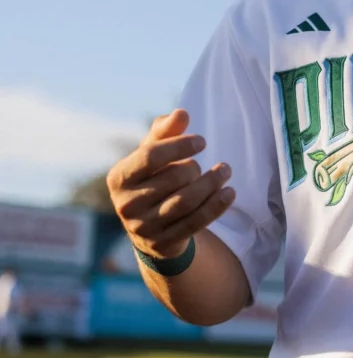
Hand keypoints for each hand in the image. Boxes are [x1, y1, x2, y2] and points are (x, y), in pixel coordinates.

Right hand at [106, 109, 234, 259]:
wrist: (147, 228)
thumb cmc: (151, 180)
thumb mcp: (152, 155)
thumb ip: (164, 132)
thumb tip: (181, 114)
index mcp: (118, 178)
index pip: (150, 156)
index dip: (179, 145)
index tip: (202, 141)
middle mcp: (126, 205)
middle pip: (173, 179)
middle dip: (195, 168)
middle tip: (203, 165)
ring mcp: (144, 227)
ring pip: (186, 201)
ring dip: (211, 184)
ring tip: (225, 171)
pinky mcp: (163, 243)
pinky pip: (196, 222)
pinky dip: (216, 206)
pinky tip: (230, 192)